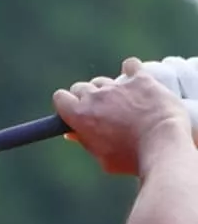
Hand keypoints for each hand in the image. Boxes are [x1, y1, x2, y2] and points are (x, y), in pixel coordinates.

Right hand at [54, 57, 191, 175]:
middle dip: (86, 98)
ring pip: (103, 81)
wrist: (163, 145)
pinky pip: (131, 66)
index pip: (60, 98)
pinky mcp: (140, 80)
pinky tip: (135, 80)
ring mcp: (117, 86)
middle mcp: (95, 97)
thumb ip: (85, 142)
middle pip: (80, 87)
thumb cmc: (131, 158)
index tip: (74, 112)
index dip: (66, 104)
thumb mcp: (102, 158)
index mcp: (80, 115)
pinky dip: (131, 71)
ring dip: (108, 90)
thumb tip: (71, 134)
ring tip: (122, 104)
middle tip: (100, 112)